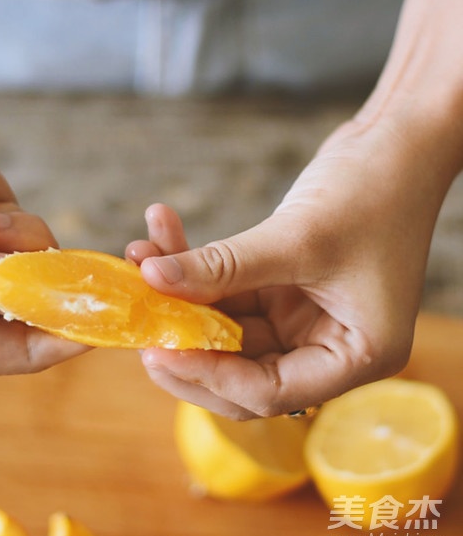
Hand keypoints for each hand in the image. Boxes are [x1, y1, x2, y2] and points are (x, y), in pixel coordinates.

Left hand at [126, 120, 451, 418]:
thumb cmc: (374, 190)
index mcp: (356, 356)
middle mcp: (328, 345)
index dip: (210, 375)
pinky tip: (162, 238)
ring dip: (181, 295)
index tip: (156, 353)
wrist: (394, 144)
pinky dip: (196, 270)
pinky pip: (229, 292)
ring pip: (226, 327)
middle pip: (241, 369)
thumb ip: (223, 266)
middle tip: (141, 325)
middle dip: (187, 345)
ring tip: (142, 255)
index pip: (271, 391)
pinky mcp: (283, 289)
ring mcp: (303, 318)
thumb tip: (153, 277)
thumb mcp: (297, 237)